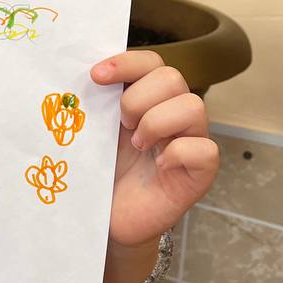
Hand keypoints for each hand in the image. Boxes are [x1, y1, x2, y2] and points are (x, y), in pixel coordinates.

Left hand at [91, 50, 217, 253]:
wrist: (109, 219)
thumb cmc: (104, 174)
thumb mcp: (96, 132)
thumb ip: (95, 103)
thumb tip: (76, 76)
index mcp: (149, 99)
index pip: (151, 62)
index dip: (126, 63)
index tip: (95, 76)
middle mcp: (174, 115)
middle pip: (172, 77)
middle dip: (138, 99)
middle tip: (120, 124)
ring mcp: (191, 142)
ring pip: (193, 106)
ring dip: (156, 123)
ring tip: (137, 145)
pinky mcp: (200, 173)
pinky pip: (205, 149)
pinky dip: (178, 153)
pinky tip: (159, 165)